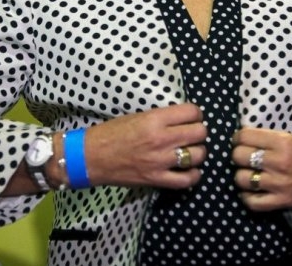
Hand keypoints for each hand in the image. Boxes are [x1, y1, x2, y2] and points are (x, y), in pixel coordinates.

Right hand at [84, 103, 207, 188]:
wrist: (92, 157)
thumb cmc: (112, 133)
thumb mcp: (138, 116)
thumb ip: (161, 118)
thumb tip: (183, 119)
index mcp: (155, 119)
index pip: (192, 112)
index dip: (195, 113)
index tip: (191, 117)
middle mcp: (161, 139)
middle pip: (200, 132)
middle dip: (199, 131)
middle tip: (191, 133)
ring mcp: (161, 161)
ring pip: (198, 155)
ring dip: (197, 152)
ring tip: (190, 151)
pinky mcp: (157, 179)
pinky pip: (187, 180)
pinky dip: (193, 175)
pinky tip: (189, 170)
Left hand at [232, 127, 291, 210]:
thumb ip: (274, 139)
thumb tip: (249, 139)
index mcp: (284, 141)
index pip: (245, 136)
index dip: (239, 137)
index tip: (240, 140)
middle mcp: (278, 162)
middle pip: (239, 157)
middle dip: (238, 155)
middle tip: (243, 156)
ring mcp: (279, 184)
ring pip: (242, 179)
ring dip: (241, 175)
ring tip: (247, 173)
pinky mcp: (283, 202)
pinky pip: (253, 202)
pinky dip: (247, 197)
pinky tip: (250, 191)